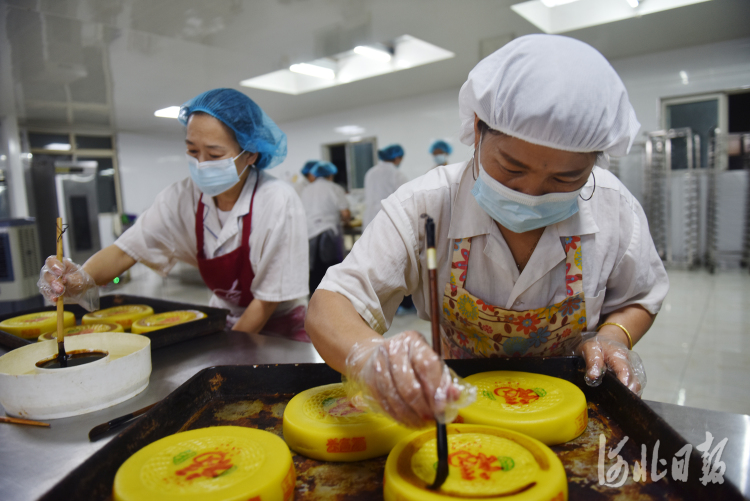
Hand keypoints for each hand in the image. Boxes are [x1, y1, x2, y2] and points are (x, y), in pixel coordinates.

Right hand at [37, 256, 99, 310]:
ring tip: (59, 294)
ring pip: (45, 285)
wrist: (79, 286)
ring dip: (52, 290)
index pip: (51, 261)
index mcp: (57, 263)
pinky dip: (50, 296)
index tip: (60, 272)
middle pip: (47, 275)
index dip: (54, 266)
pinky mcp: (47, 290)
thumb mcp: (78, 278)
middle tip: (61, 287)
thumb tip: (64, 280)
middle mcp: (49, 271)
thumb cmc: (78, 278)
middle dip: (53, 282)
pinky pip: (46, 293)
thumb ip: (71, 279)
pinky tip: (55, 299)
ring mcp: (47, 281)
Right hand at [343, 331, 475, 427]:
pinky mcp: (369, 381)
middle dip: (423, 407)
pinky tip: (408, 420)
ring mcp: (378, 365)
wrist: (373, 354)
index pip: (427, 365)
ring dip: (411, 415)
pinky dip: (398, 416)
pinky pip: (385, 404)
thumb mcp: (428, 361)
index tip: (441, 407)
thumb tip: (454, 395)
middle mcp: (393, 350)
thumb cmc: (408, 359)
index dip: (435, 389)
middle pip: (410, 385)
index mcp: (413, 341)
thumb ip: (443, 379)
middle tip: (432, 419)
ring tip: (422, 423)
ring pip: (396, 398)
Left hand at [574, 333, 646, 395]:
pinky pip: (634, 389)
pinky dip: (627, 395)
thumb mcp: (589, 348)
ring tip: (614, 402)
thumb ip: (592, 361)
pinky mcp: (634, 378)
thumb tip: (593, 377)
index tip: (617, 396)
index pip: (625, 372)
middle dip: (625, 395)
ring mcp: (635, 372)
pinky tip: (618, 399)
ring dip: (627, 396)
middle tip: (613, 404)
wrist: (608, 342)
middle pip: (634, 383)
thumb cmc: (598, 346)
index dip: (623, 385)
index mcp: (620, 356)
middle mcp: (632, 364)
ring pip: (636, 388)